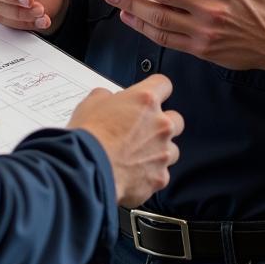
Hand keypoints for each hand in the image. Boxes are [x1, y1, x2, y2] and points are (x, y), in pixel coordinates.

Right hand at [67, 75, 183, 207]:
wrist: (88, 170)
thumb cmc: (89, 137)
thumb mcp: (91, 103)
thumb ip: (107, 97)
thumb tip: (109, 100)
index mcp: (145, 100)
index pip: (163, 84)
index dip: (156, 90)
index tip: (153, 96)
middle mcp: (160, 125)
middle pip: (176, 119)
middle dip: (163, 124)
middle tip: (144, 130)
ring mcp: (163, 153)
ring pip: (172, 150)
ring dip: (159, 151)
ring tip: (137, 156)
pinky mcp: (160, 178)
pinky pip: (161, 175)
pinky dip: (149, 175)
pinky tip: (132, 174)